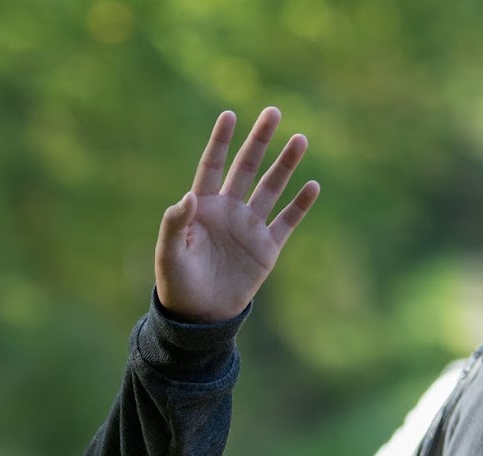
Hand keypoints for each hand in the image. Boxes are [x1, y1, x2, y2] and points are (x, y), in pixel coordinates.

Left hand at [154, 107, 318, 322]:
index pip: (212, 166)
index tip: (228, 115)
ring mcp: (249, 227)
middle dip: (259, 141)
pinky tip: (312, 186)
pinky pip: (287, 222)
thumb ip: (175, 225)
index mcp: (203, 207)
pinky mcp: (266, 248)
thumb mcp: (169, 254)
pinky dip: (300, 205)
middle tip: (273, 112)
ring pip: (271, 188)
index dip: (220, 142)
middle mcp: (228, 211)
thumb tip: (187, 197)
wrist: (199, 315)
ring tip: (300, 139)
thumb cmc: (177, 283)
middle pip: (246, 168)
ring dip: (285, 165)